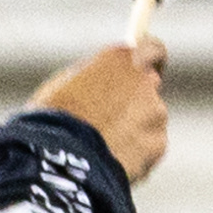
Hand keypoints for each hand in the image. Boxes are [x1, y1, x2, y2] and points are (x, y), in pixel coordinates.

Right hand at [28, 40, 168, 183]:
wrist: (64, 161)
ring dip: (134, 130)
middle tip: (113, 119)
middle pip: (149, 88)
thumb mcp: (65, 85)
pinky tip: (111, 162)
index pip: (153, 49)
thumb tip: (101, 76)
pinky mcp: (158, 144)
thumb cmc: (54, 120)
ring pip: (149, 120)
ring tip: (103, 148)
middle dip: (136, 101)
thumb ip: (95, 75)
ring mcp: (155, 113)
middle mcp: (145, 81)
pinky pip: (149, 148)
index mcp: (120, 59)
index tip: (150, 69)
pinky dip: (136, 155)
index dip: (152, 61)